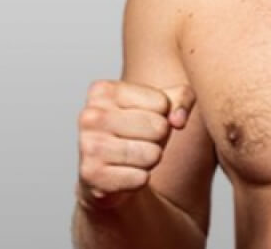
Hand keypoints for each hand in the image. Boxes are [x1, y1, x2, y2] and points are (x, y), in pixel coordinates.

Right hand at [76, 79, 195, 209]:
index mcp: (104, 91)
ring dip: (150, 159)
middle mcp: (90, 116)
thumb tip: (178, 119)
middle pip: (158, 127)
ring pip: (151, 154)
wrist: (107, 173)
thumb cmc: (136, 132)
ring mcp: (88, 146)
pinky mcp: (92, 176)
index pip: (162, 102)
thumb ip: (182, 98)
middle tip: (140, 141)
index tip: (144, 119)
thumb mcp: (162, 106)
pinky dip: (140, 178)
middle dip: (158, 138)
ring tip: (133, 156)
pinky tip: (125, 173)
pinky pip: (140, 178)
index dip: (163, 115)